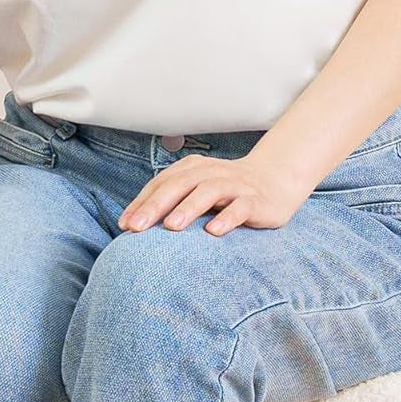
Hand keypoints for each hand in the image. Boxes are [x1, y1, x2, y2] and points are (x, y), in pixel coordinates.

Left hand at [117, 153, 309, 236]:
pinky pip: (240, 207)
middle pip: (179, 185)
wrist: (275, 181)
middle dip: (156, 206)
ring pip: (208, 192)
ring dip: (188, 208)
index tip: (125, 225)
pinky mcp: (255, 200)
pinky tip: (214, 232)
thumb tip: (134, 224)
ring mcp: (234, 185)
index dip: (142, 203)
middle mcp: (211, 173)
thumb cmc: (228, 192)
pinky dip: (227, 217)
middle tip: (137, 227)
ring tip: (171, 227)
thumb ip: (172, 202)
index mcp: (192, 169)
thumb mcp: (197, 191)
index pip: (162, 184)